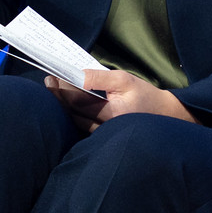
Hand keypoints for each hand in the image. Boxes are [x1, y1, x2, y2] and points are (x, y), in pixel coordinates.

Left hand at [43, 68, 195, 132]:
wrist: (162, 115)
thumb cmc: (143, 95)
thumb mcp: (124, 80)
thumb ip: (98, 77)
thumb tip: (75, 75)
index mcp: (113, 113)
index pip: (79, 100)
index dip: (63, 88)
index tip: (52, 77)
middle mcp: (106, 128)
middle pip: (74, 112)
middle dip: (59, 96)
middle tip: (48, 82)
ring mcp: (104, 136)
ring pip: (76, 121)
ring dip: (63, 106)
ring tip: (53, 91)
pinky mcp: (104, 137)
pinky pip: (83, 126)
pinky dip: (73, 113)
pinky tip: (66, 104)